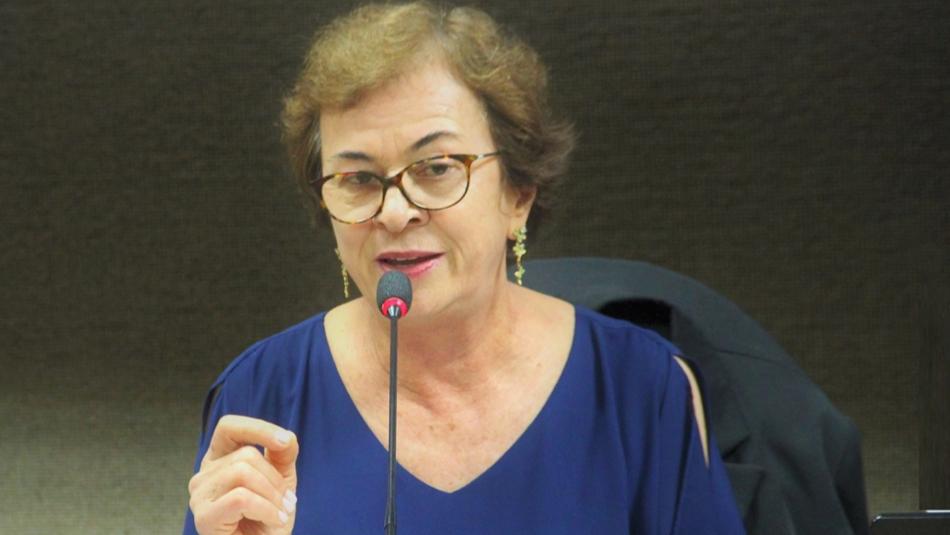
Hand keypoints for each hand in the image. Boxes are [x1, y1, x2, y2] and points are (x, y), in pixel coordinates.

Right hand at [188, 415, 298, 534]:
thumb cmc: (268, 519)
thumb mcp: (281, 480)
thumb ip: (282, 454)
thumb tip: (286, 436)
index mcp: (218, 460)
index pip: (228, 427)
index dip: (257, 428)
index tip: (285, 441)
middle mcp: (203, 475)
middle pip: (245, 455)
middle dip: (275, 478)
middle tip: (287, 502)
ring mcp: (199, 496)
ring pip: (242, 473)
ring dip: (272, 496)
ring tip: (280, 513)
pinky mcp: (204, 517)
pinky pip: (241, 498)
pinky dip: (266, 509)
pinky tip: (274, 521)